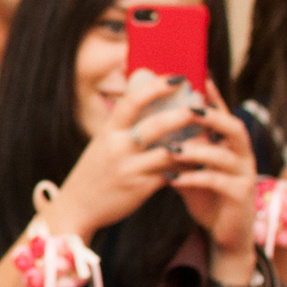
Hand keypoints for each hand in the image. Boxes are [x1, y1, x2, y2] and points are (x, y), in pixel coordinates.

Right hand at [40, 71, 201, 237]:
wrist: (76, 208)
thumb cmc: (93, 173)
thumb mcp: (101, 145)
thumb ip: (122, 128)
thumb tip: (149, 106)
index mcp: (107, 132)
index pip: (132, 101)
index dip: (156, 87)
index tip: (177, 78)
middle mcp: (117, 148)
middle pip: (156, 125)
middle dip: (183, 115)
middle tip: (202, 107)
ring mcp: (129, 169)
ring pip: (169, 152)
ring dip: (192, 144)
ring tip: (209, 136)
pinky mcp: (140, 189)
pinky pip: (170, 175)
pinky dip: (186, 167)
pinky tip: (199, 162)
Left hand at [166, 95, 259, 277]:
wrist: (224, 233)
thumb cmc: (206, 196)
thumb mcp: (191, 168)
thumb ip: (179, 147)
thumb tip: (150, 124)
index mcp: (230, 145)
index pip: (223, 114)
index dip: (213, 97)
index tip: (198, 77)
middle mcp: (242, 155)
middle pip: (234, 128)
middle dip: (212, 117)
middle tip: (187, 110)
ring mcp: (245, 175)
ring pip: (225, 156)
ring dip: (197, 150)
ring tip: (172, 149)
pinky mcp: (240, 196)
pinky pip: (218, 182)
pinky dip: (194, 178)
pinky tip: (172, 179)